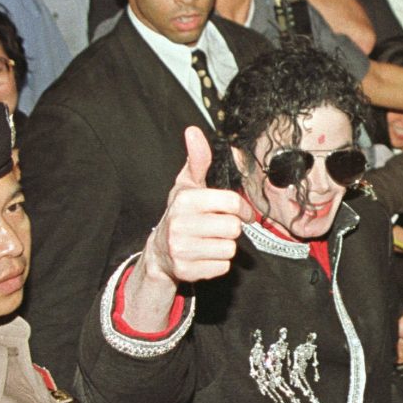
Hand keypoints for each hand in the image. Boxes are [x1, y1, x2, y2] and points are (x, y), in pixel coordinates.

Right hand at [143, 127, 253, 285]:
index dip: (242, 209)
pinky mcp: (186, 271)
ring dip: (225, 246)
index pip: (232, 204)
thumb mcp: (187, 185)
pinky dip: (217, 263)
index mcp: (185, 200)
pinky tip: (204, 256)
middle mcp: (180, 224)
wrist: (159, 251)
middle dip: (230, 229)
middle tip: (218, 228)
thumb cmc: (181, 213)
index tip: (241, 213)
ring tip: (209, 241)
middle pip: (233, 228)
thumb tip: (193, 131)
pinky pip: (222, 267)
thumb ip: (197, 160)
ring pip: (229, 249)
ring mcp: (181, 249)